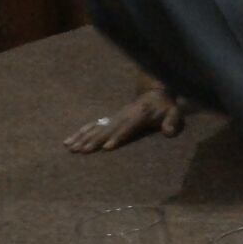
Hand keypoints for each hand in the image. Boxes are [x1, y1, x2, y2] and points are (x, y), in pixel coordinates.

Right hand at [64, 88, 183, 152]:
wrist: (154, 93)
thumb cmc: (165, 107)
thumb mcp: (174, 112)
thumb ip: (173, 122)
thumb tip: (169, 132)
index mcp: (140, 114)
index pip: (127, 127)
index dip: (117, 137)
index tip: (106, 147)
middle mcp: (124, 115)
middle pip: (108, 129)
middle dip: (94, 140)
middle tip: (82, 150)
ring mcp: (114, 116)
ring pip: (96, 127)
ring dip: (83, 137)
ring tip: (70, 147)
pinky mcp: (109, 118)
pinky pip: (92, 125)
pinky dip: (80, 132)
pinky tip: (68, 141)